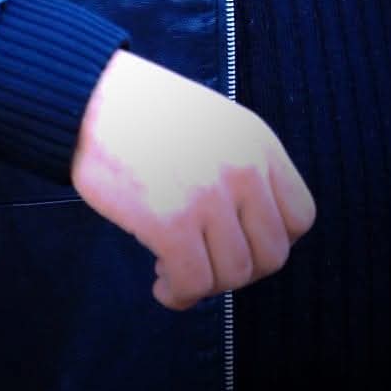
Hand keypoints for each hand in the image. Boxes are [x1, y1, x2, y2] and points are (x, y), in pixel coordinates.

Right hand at [70, 50, 315, 309]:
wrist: (90, 96)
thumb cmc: (144, 112)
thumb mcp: (215, 124)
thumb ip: (242, 167)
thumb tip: (251, 231)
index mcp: (258, 142)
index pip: (300, 217)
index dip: (271, 239)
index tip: (238, 241)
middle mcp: (242, 169)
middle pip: (272, 255)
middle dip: (238, 269)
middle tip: (204, 261)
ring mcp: (208, 196)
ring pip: (233, 275)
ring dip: (205, 284)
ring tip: (174, 270)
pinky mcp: (169, 221)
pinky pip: (193, 283)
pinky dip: (179, 295)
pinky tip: (161, 283)